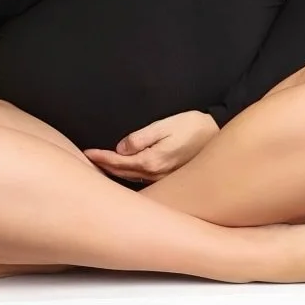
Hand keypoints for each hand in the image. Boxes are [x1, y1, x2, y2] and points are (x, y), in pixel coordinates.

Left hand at [83, 110, 220, 183]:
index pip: (118, 161)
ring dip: (113, 173)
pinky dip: (127, 175)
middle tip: (86, 162)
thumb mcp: (165, 126)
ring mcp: (161, 179)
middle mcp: (154, 174)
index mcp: (151, 161)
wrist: (218, 138)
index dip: (100, 157)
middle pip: (121, 173)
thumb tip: (120, 148)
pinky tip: (122, 171)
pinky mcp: (167, 178)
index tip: (86, 153)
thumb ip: (141, 137)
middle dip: (103, 168)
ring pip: (130, 178)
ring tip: (99, 167)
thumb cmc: (193, 127)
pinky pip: (140, 179)